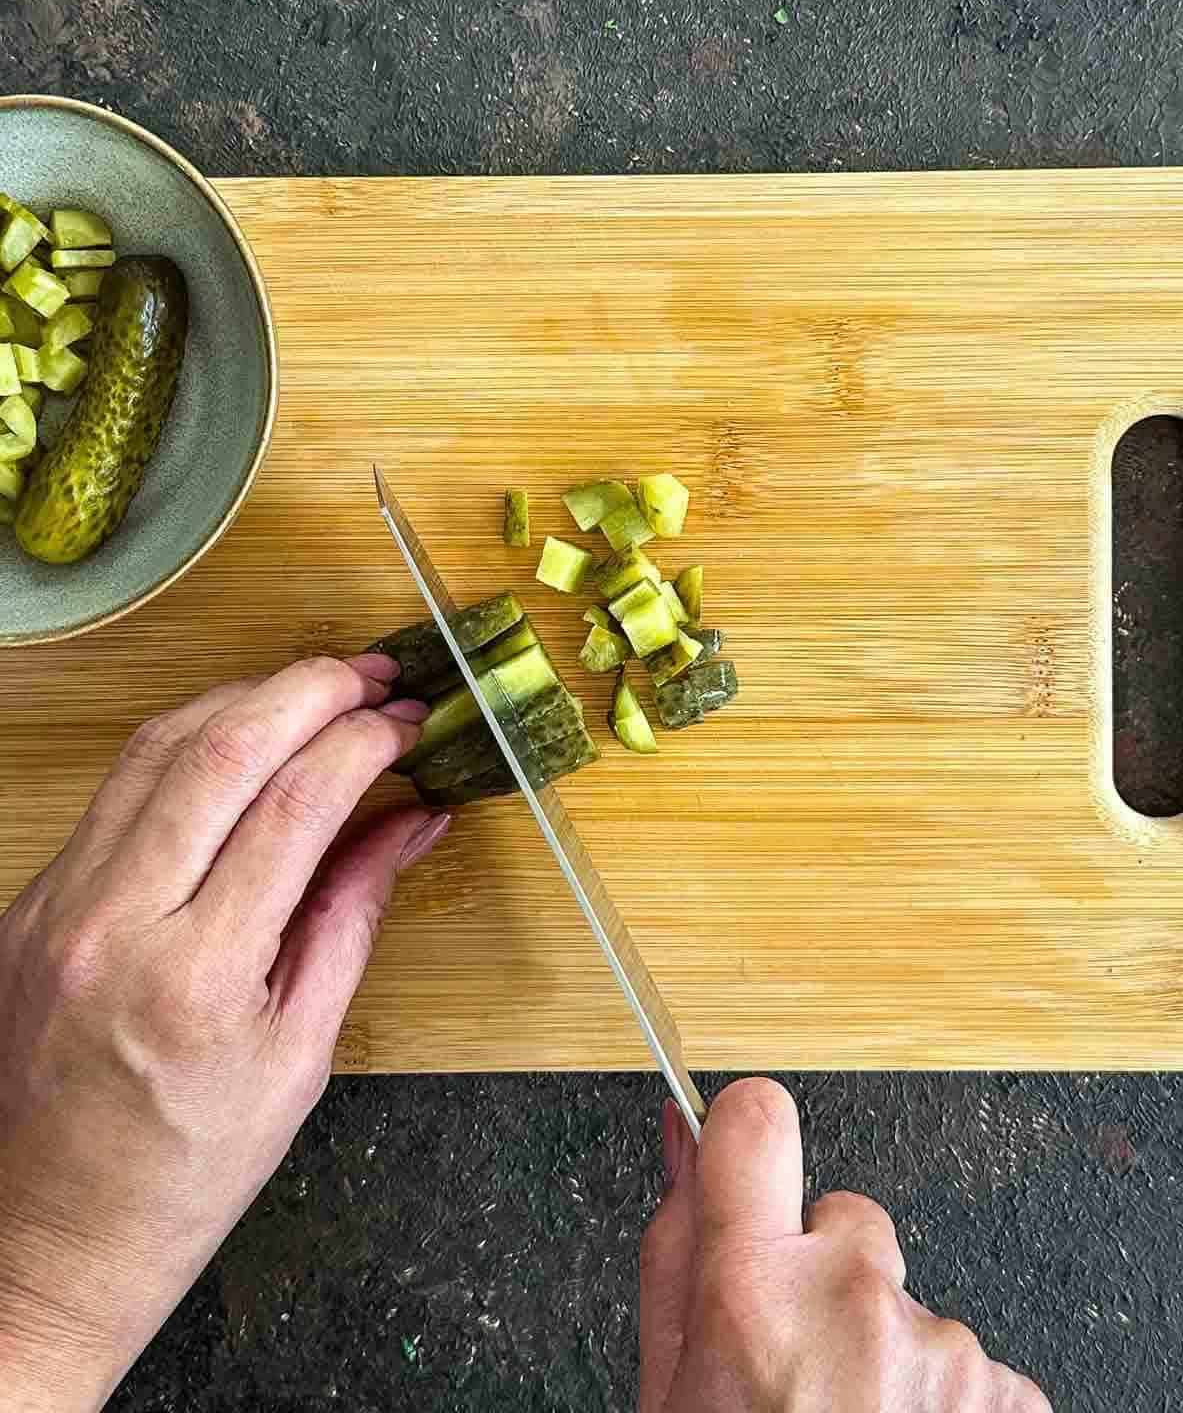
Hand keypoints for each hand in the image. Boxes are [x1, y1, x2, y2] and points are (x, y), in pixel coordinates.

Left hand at [0, 654, 449, 1412]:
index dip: (363, 744)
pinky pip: (116, 787)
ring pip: (157, 748)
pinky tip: (240, 738)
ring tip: (315, 690)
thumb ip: (352, 915)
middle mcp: (115, 924)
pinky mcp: (33, 898)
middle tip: (372, 675)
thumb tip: (412, 819)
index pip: (295, 807)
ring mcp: (58, 904)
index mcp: (198, 980)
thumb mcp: (301, 1054)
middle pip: (220, 751)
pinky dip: (188, 742)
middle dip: (308, 690)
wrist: (48, 1239)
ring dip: (245, 698)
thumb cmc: (190, 1168)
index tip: (408, 722)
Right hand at [640, 1078, 1050, 1411]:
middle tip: (798, 1373)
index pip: (757, 1121)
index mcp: (752, 1294)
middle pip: (844, 1218)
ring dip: (882, 1347)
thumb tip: (681, 1140)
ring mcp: (944, 1347)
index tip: (742, 1162)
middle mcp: (855, 1301)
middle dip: (819, 1275)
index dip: (744, 1138)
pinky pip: (965, 1355)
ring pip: (905, 1296)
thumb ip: (672, 1252)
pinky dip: (939, 1396)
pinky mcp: (1009, 1392)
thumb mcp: (666, 1391)